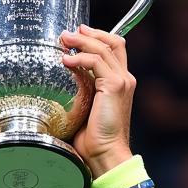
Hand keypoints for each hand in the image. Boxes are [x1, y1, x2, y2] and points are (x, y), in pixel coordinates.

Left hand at [59, 24, 134, 175]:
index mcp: (120, 83)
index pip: (114, 49)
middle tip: (67, 33)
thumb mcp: (86, 109)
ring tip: (63, 40)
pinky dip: (80, 58)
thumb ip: (81, 90)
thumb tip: (63, 79)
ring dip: (81, 41)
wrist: (105, 154)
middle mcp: (124, 79)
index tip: (78, 33)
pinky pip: (96, 62)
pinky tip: (66, 60)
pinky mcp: (114, 87)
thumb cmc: (94, 139)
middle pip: (112, 42)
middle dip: (89, 33)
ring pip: (102, 49)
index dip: (98, 37)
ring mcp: (121, 82)